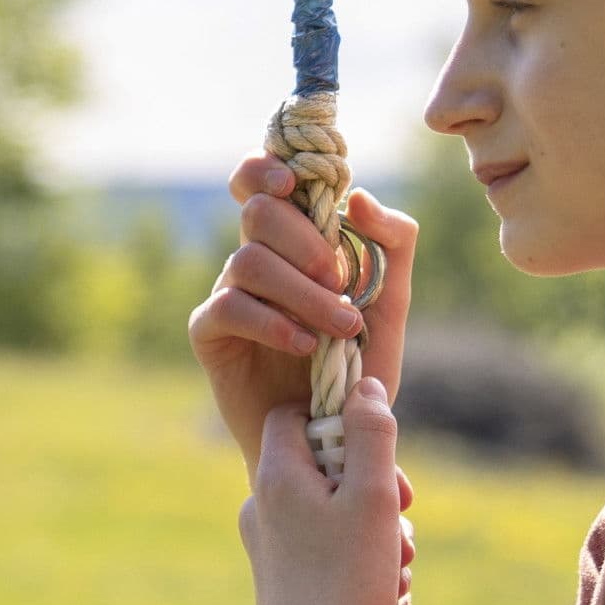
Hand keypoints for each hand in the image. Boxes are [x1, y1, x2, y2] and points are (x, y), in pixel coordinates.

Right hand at [191, 155, 419, 469]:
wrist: (333, 437)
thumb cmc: (358, 367)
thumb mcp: (392, 304)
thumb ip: (393, 244)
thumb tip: (357, 197)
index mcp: (295, 240)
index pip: (263, 180)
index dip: (267, 166)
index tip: (294, 182)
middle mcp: (257, 258)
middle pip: (259, 212)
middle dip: (306, 240)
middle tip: (341, 281)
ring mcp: (230, 293)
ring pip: (248, 260)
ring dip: (302, 291)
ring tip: (339, 327)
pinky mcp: (211, 334)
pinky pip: (230, 307)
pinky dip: (273, 322)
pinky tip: (304, 346)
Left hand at [242, 378, 417, 604]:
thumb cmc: (348, 578)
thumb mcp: (372, 495)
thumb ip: (371, 432)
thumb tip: (362, 384)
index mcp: (274, 477)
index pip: (295, 415)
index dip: (338, 421)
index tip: (374, 448)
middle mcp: (260, 507)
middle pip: (319, 465)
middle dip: (369, 483)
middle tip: (403, 510)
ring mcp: (266, 547)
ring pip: (329, 511)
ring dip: (372, 526)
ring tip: (398, 559)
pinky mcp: (278, 581)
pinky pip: (323, 548)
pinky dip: (357, 557)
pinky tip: (384, 585)